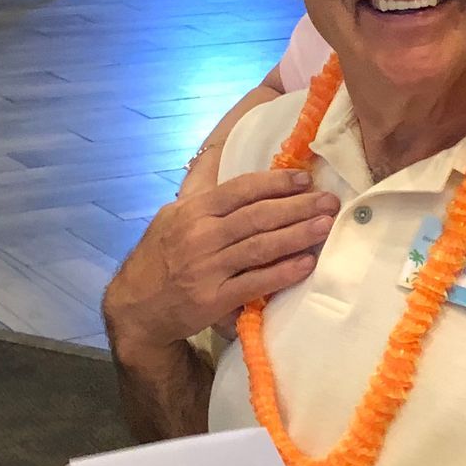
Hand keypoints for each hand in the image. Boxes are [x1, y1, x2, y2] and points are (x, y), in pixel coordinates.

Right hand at [102, 170, 337, 353]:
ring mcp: (206, 269)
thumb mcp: (172, 216)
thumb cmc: (161, 257)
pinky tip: (305, 263)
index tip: (305, 179)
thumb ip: (203, 192)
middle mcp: (199, 236)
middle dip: (298, 206)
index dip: (276, 182)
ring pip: (261, 246)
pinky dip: (282, 272)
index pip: (240, 189)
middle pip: (257, 216)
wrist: (136, 308)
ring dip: (298, 234)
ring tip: (325, 226)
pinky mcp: (213, 300)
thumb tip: (229, 157)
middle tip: (329, 202)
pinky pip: (255, 283)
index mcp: (192, 210)